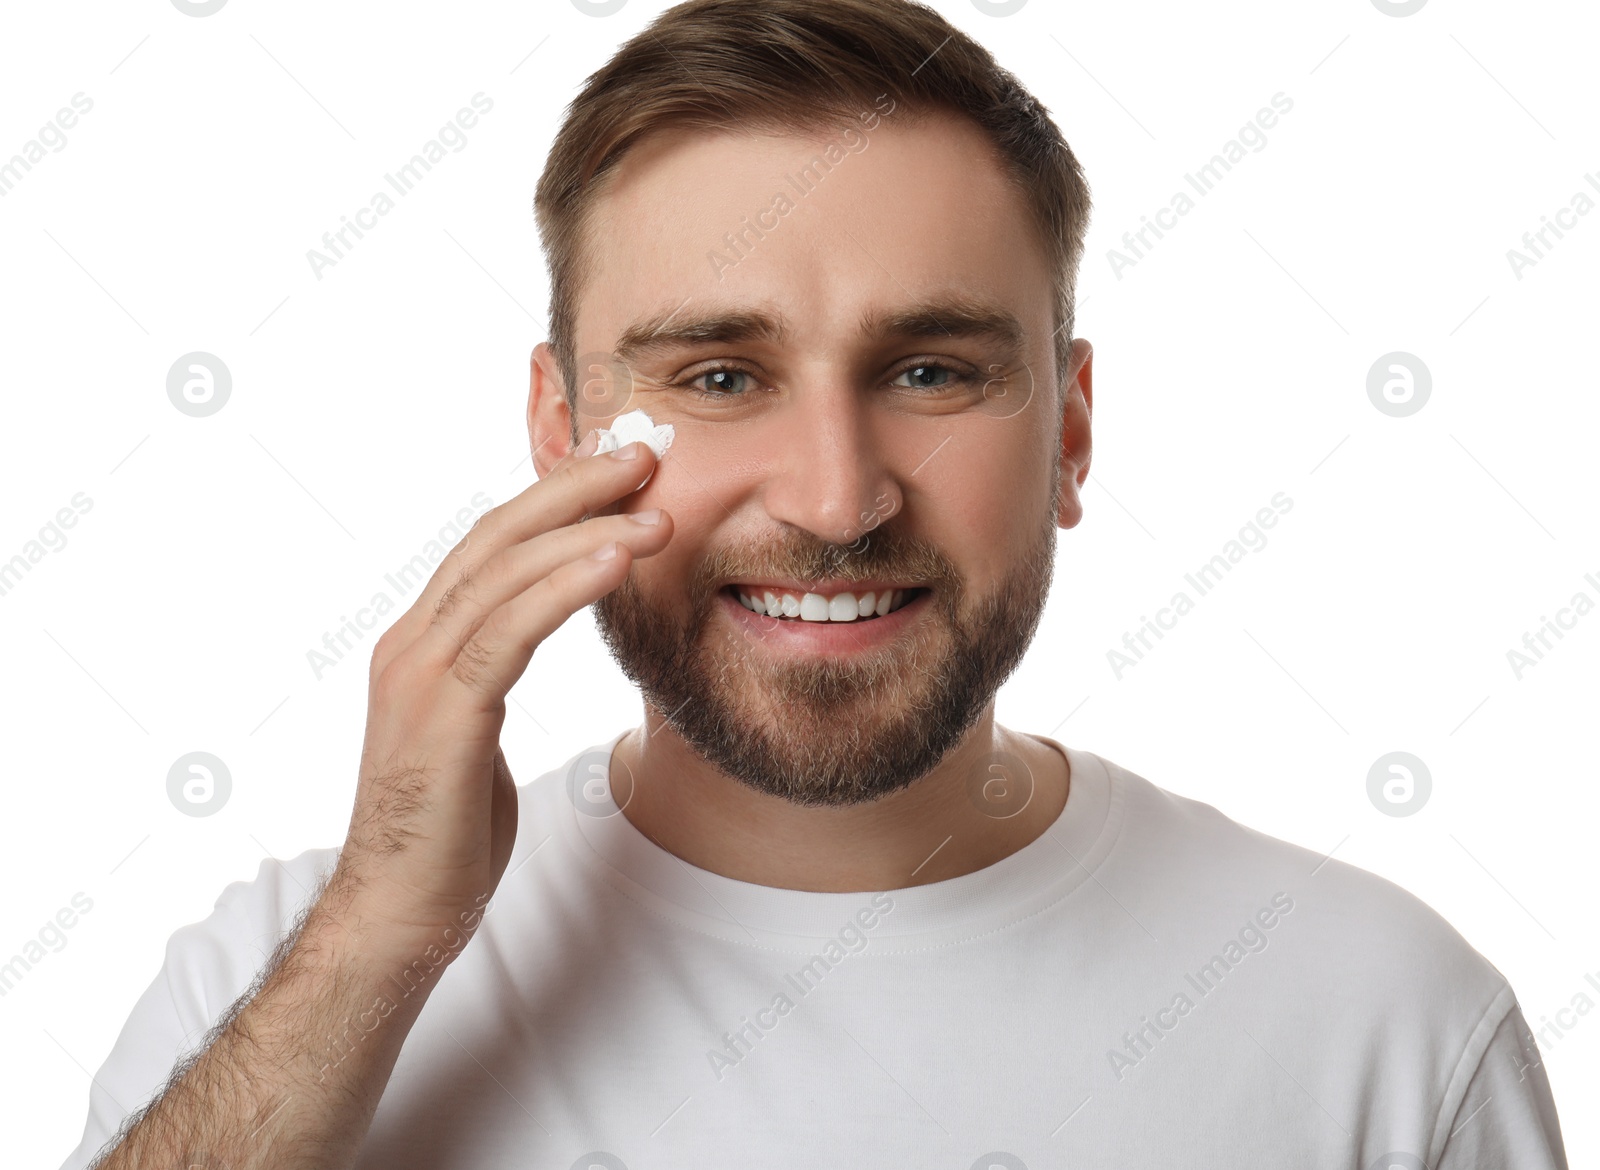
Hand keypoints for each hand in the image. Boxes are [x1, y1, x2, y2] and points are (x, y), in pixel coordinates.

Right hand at [330, 437, 669, 944]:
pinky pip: (511, 631)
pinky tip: (618, 558)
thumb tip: (518, 641)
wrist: (398, 916)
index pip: (490, 546)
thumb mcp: (471, 733)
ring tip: (657, 506)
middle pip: (497, 536)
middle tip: (646, 452)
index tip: (619, 468)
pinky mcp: (443, 714)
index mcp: (419, 643)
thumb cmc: (445, 835)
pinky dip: (566, 586)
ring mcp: (419, 675)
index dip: (554, 499)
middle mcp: (410, 643)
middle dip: (575, 487)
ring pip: (505, 573)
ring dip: (587, 529)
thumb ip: (488, 675)